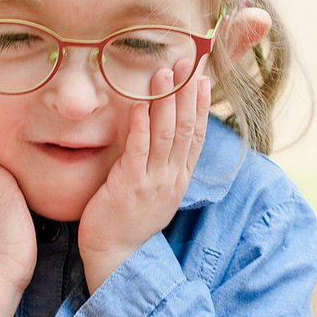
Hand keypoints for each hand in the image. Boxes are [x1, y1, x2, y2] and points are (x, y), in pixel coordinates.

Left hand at [78, 63, 210, 292]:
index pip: (196, 135)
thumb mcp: (153, 190)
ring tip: (164, 72)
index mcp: (179, 178)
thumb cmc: (128, 220)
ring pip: (166, 135)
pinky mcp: (129, 186)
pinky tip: (139, 105)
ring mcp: (153, 182)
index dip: (200, 104)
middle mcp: (172, 178)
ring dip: (165, 101)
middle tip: (187, 62)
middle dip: (186, 93)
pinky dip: (141, 126)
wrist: (114, 255)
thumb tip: (160, 136)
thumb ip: (159, 163)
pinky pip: (138, 151)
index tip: (201, 77)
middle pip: (186, 128)